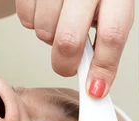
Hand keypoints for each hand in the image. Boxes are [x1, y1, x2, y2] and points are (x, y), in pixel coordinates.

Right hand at [15, 0, 133, 97]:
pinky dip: (34, 22)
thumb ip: (107, 44)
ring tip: (59, 24)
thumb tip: (97, 86)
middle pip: (69, 40)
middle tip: (68, 65)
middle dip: (66, 63)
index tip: (95, 90)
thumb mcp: (112, 11)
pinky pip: (26, 18)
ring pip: (45, 31)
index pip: (112, 35)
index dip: (102, 67)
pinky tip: (46, 11)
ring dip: (49, 39)